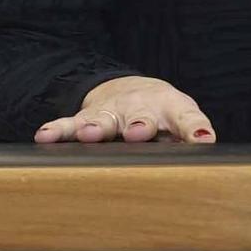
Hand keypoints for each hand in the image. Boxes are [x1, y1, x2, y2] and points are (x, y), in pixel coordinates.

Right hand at [34, 75, 217, 144]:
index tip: (202, 139)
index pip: (187, 118)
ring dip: (96, 127)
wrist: (133, 89)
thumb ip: (192, 138)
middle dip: (138, 126)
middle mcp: (141, 108)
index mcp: (171, 110)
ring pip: (102, 120)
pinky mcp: (87, 116)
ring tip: (89, 134)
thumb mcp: (182, 122)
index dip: (195, 129)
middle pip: (140, 118)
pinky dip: (57, 130)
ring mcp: (112, 112)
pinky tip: (44, 136)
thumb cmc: (163, 113)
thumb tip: (207, 160)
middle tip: (137, 133)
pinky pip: (69, 124)